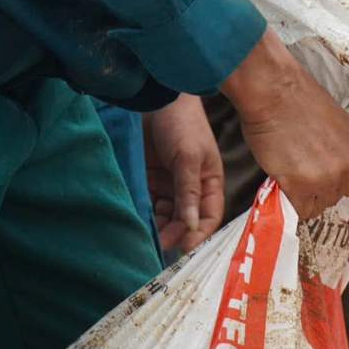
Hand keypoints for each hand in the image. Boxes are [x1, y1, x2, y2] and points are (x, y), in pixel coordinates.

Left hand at [142, 93, 224, 254]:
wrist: (157, 101)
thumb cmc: (183, 125)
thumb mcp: (189, 158)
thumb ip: (189, 192)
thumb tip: (192, 225)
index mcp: (209, 182)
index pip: (209, 216)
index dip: (200, 234)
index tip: (186, 248)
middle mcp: (191, 188)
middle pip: (186, 220)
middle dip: (175, 233)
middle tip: (161, 245)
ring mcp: (170, 185)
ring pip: (166, 216)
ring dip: (159, 227)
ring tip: (149, 236)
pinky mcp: (150, 181)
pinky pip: (149, 204)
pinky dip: (145, 214)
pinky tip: (139, 221)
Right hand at [224, 30, 348, 222]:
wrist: (276, 92)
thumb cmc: (302, 101)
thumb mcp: (340, 127)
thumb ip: (344, 151)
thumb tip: (337, 172)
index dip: (335, 176)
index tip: (320, 167)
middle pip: (339, 195)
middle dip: (322, 186)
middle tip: (303, 165)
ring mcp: (328, 178)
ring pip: (320, 205)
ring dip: (305, 193)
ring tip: (292, 167)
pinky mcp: (302, 186)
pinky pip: (301, 210)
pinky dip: (290, 199)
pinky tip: (284, 177)